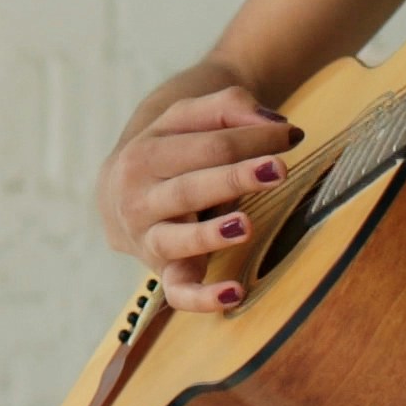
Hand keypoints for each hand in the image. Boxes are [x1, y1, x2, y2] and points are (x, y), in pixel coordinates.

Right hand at [97, 84, 301, 311]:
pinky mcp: (163, 274)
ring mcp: (148, 239)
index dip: (250, 140)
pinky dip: (203, 297)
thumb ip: (228, 108)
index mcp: (144, 153)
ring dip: (210, 234)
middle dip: (234, 178)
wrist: (116, 194)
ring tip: (245, 225)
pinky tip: (235, 293)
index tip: (290, 137)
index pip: (204, 146)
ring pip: (177, 239)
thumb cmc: (168, 151)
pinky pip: (179, 292)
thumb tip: (273, 124)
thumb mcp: (186, 120)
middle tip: (278, 170)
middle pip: (189, 188)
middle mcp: (138, 198)